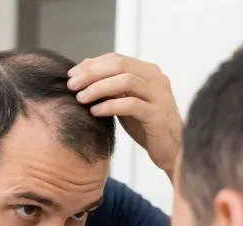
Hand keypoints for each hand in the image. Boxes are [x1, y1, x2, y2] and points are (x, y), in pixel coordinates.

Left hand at [67, 52, 182, 173]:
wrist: (171, 150)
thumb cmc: (144, 124)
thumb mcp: (124, 101)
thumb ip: (109, 85)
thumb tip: (83, 66)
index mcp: (148, 72)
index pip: (116, 59)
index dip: (91, 65)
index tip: (71, 75)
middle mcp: (156, 79)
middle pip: (120, 65)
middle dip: (91, 74)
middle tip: (72, 85)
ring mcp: (160, 96)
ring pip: (126, 81)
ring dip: (98, 88)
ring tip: (81, 99)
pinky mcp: (158, 115)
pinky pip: (132, 105)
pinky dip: (110, 106)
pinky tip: (94, 112)